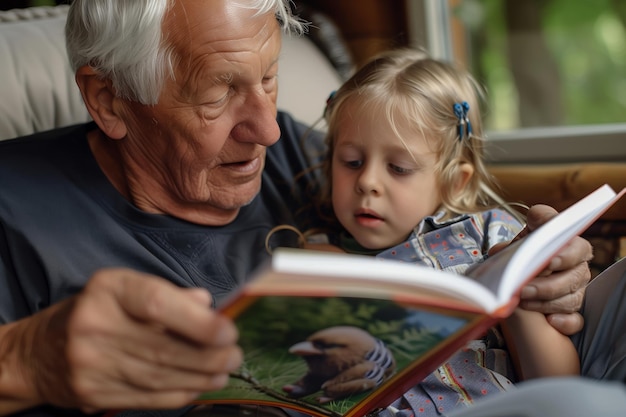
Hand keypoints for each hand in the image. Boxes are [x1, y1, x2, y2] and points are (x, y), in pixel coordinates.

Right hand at [0, 268, 241, 413]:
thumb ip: (169, 296)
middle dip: (209, 355)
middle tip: (236, 355)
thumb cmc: (97, 312)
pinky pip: (147, 397)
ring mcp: (91, 365)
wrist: (40, 353)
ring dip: (200, 376)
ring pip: (159, 376)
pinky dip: (179, 392)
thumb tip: (207, 304)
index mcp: (107, 290)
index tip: (227, 331)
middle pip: (162, 347)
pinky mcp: (93, 394)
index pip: (156, 304)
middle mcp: (94, 326)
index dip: (197, 321)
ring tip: (225, 370)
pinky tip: (200, 385)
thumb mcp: (126, 289)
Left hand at [514, 205, 592, 334]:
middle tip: (525, 289)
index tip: (550, 260)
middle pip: (573, 277)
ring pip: (571, 299)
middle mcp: (578, 267)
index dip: (565, 254)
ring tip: (523, 302)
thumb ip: (514, 243)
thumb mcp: (518, 243)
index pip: (576, 247)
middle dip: (548, 284)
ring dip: (546, 302)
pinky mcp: (572, 312)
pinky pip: (575, 320)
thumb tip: (499, 252)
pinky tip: (551, 321)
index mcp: (570, 246)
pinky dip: (565, 322)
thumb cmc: (522, 255)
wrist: (520, 274)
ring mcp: (577, 290)